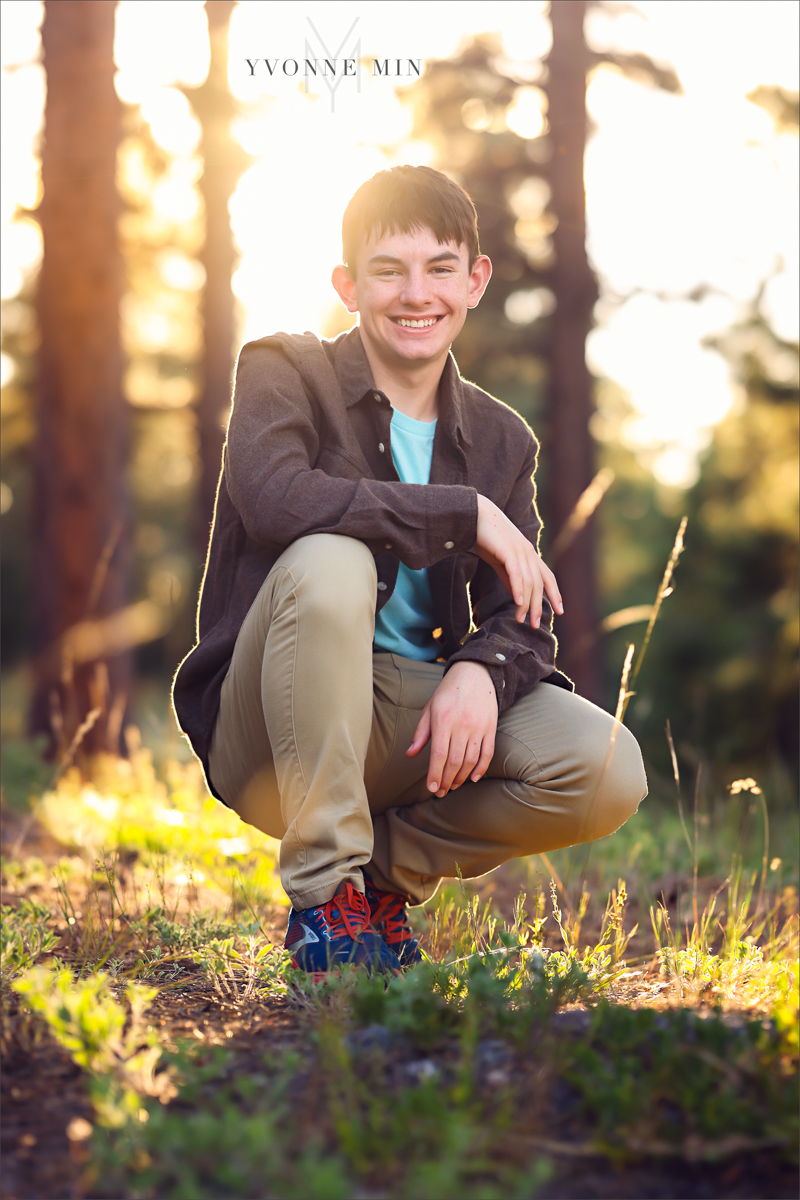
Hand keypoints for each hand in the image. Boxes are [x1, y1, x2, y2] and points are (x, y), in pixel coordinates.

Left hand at [406, 661, 496, 796]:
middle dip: (446, 780)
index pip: (438, 754)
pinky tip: (473, 778)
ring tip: (452, 785)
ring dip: (461, 777)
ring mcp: (479, 727)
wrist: (476, 673)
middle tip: (440, 791)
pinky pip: (487, 754)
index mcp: (443, 720)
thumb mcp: (430, 707)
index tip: (431, 788)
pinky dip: (481, 769)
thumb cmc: (448, 691)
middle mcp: (462, 725)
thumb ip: (421, 732)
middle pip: (455, 762)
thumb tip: (410, 754)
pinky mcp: (491, 728)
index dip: (434, 774)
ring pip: (471, 761)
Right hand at [475, 494, 562, 627]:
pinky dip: (519, 589)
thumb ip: (509, 575)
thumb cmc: (486, 537)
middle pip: (540, 584)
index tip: (560, 611)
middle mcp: (528, 552)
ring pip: (529, 582)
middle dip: (539, 606)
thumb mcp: (500, 559)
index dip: (555, 593)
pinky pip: (516, 574)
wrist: (474, 515)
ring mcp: (520, 551)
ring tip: (522, 620)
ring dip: (527, 603)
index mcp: (529, 554)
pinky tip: (518, 603)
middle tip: (535, 625)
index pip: (547, 576)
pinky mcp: (508, 551)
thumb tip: (516, 593)